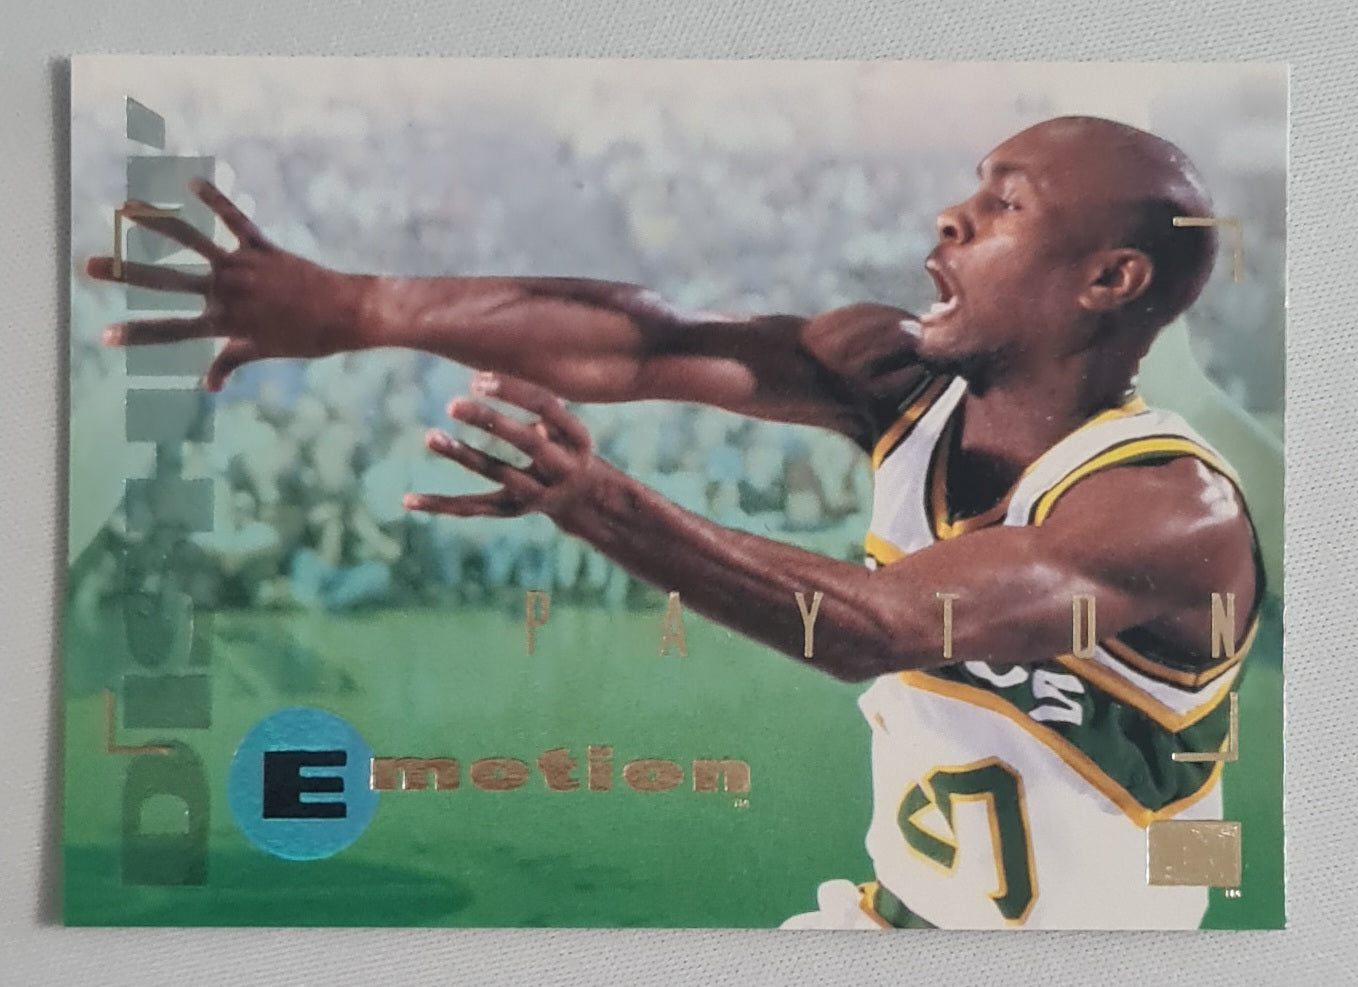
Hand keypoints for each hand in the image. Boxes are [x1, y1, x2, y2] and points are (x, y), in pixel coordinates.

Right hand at [86, 179, 366, 390]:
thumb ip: (229, 363)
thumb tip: (208, 385)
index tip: (104, 336)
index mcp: (224, 323)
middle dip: (125, 272)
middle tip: (89, 265)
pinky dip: (215, 201)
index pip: (171, 332)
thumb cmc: (307, 339)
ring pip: (191, 241)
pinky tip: (192, 181)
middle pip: (166, 281)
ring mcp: (243, 267)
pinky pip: (234, 221)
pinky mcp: (262, 248)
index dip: (137, 335)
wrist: (347, 314)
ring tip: (126, 208)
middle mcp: (227, 292)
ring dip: (156, 223)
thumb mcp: (264, 354)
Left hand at [404, 374, 599, 525]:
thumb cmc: (567, 445)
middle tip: (453, 404)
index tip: (478, 379)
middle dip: (490, 421)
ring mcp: (538, 493)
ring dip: (463, 455)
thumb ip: (538, 401)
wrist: (584, 499)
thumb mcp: (566, 423)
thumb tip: (499, 371)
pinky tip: (408, 500)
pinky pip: (473, 507)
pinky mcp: (512, 510)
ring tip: (430, 436)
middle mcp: (562, 467)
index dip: (513, 391)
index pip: (546, 407)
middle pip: (525, 442)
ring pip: (496, 473)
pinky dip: (440, 504)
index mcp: (579, 438)